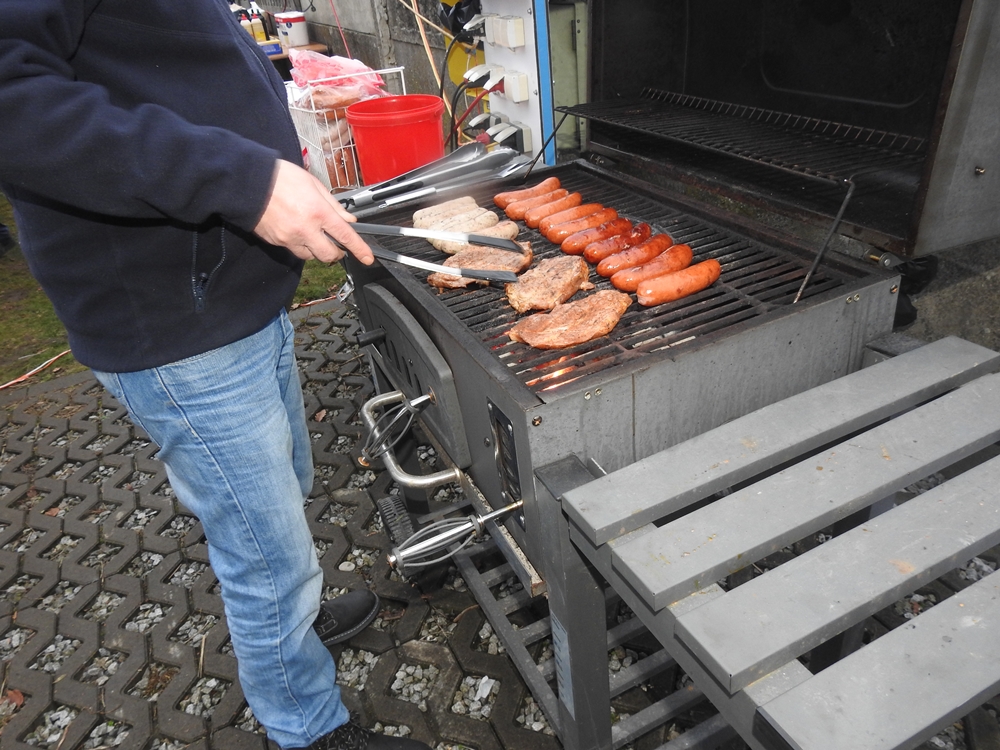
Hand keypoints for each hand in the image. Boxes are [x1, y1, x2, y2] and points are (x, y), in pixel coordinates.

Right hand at [253, 159, 373, 264]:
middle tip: (337, 244)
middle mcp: (305, 229)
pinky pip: (294, 250)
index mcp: (318, 212)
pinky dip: (300, 244)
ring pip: (311, 256)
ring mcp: (289, 238)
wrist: (247, 182)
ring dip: (316, 249)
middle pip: (329, 255)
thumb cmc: (279, 177)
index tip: (367, 258)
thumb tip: (348, 219)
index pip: (345, 236)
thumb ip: (333, 205)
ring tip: (312, 233)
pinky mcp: (277, 242)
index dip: (359, 249)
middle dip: (336, 252)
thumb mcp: (313, 184)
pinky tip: (296, 230)